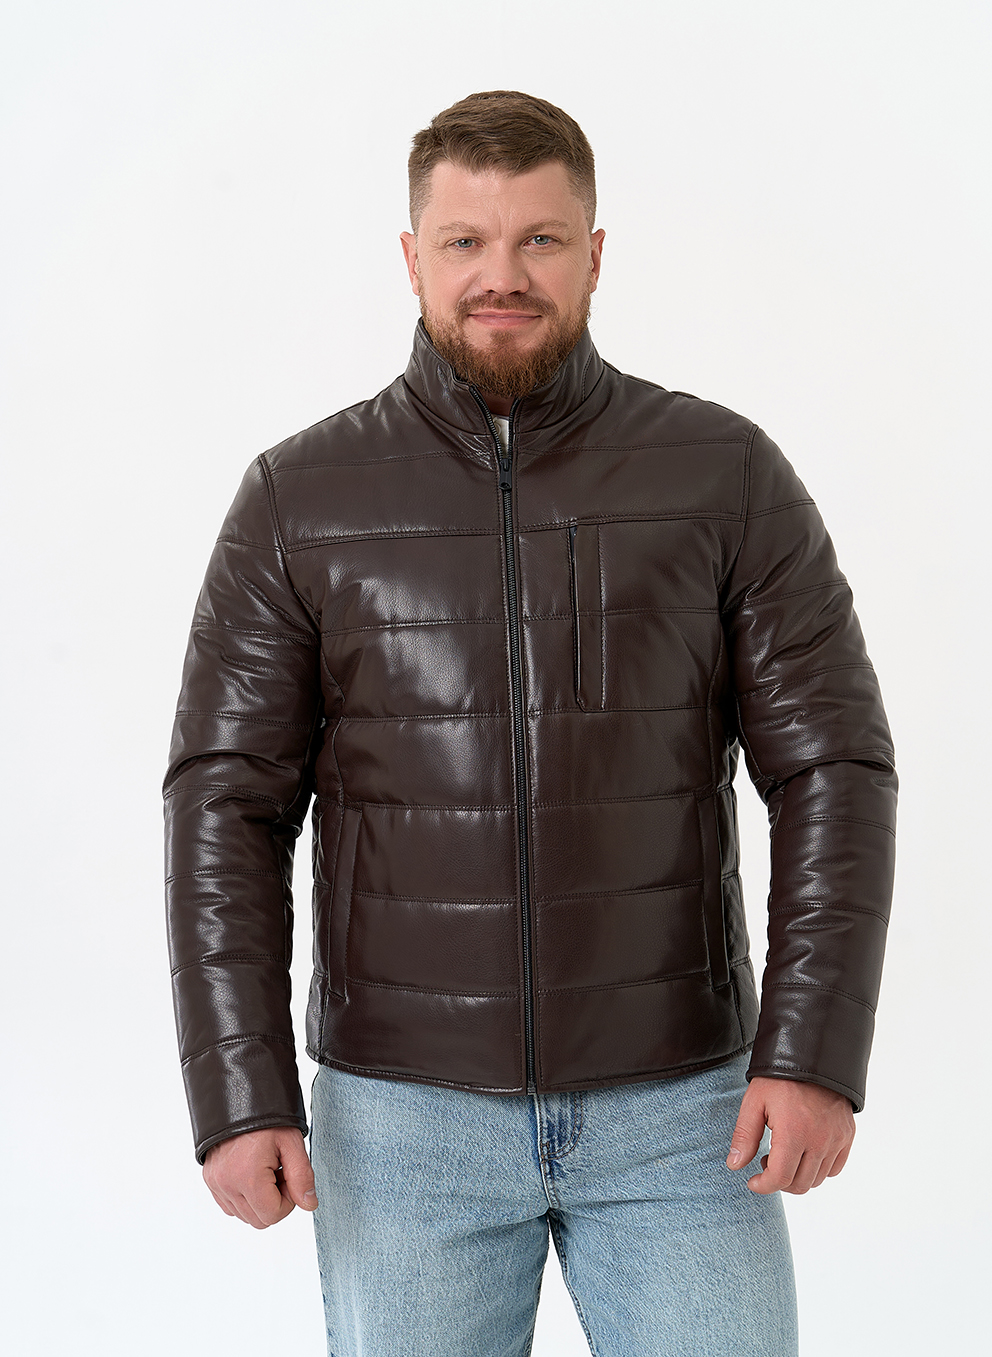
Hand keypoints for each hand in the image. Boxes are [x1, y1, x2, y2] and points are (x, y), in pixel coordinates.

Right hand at [202, 1126, 317, 1227]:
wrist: (241, 1094)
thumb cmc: (268, 1116)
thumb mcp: (291, 1143)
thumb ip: (302, 1177)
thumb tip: (309, 1205)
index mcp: (248, 1178)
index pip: (273, 1216)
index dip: (289, 1200)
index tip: (289, 1175)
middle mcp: (227, 1185)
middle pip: (258, 1220)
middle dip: (275, 1201)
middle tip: (280, 1172)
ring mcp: (216, 1183)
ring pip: (243, 1215)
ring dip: (259, 1200)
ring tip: (266, 1169)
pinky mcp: (210, 1179)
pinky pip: (229, 1205)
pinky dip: (244, 1197)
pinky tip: (252, 1173)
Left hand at [726, 1077, 854, 1194]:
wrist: (811, 1056)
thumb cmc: (779, 1078)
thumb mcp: (754, 1102)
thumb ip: (745, 1136)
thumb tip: (735, 1165)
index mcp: (794, 1132)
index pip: (780, 1178)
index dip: (763, 1186)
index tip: (753, 1181)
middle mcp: (819, 1140)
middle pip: (799, 1184)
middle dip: (778, 1181)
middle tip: (766, 1163)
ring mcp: (836, 1139)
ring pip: (817, 1180)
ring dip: (798, 1176)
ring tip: (784, 1155)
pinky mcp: (847, 1135)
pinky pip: (834, 1168)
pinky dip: (818, 1169)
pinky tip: (804, 1152)